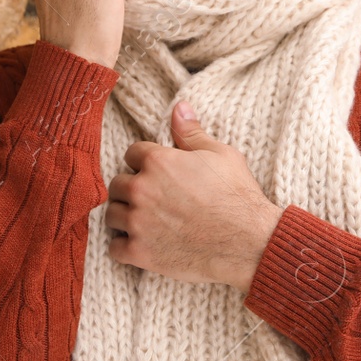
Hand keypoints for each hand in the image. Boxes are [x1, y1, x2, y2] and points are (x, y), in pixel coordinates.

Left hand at [105, 101, 283, 292]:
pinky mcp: (140, 253)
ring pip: (111, 214)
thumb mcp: (220, 154)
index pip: (132, 154)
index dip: (144, 162)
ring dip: (124, 216)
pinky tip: (141, 244)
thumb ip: (191, 132)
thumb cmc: (237, 196)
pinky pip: (114, 248)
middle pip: (117, 184)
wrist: (249, 242)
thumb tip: (179, 107)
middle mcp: (141, 189)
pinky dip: (124, 247)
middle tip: (151, 199)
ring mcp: (138, 222)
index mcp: (157, 162)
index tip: (156, 173)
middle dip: (131, 189)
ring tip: (143, 220)